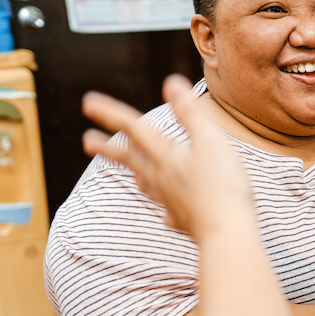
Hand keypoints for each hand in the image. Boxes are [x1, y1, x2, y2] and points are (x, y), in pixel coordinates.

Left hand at [81, 75, 252, 237]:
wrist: (227, 232)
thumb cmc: (223, 184)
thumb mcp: (210, 141)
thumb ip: (190, 113)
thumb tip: (169, 83)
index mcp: (167, 156)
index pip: (134, 129)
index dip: (111, 114)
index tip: (87, 104)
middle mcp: (163, 178)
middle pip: (131, 159)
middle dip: (108, 148)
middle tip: (87, 142)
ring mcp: (172, 201)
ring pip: (147, 184)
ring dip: (136, 174)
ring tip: (132, 174)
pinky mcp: (185, 220)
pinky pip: (169, 212)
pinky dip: (165, 207)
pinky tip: (166, 214)